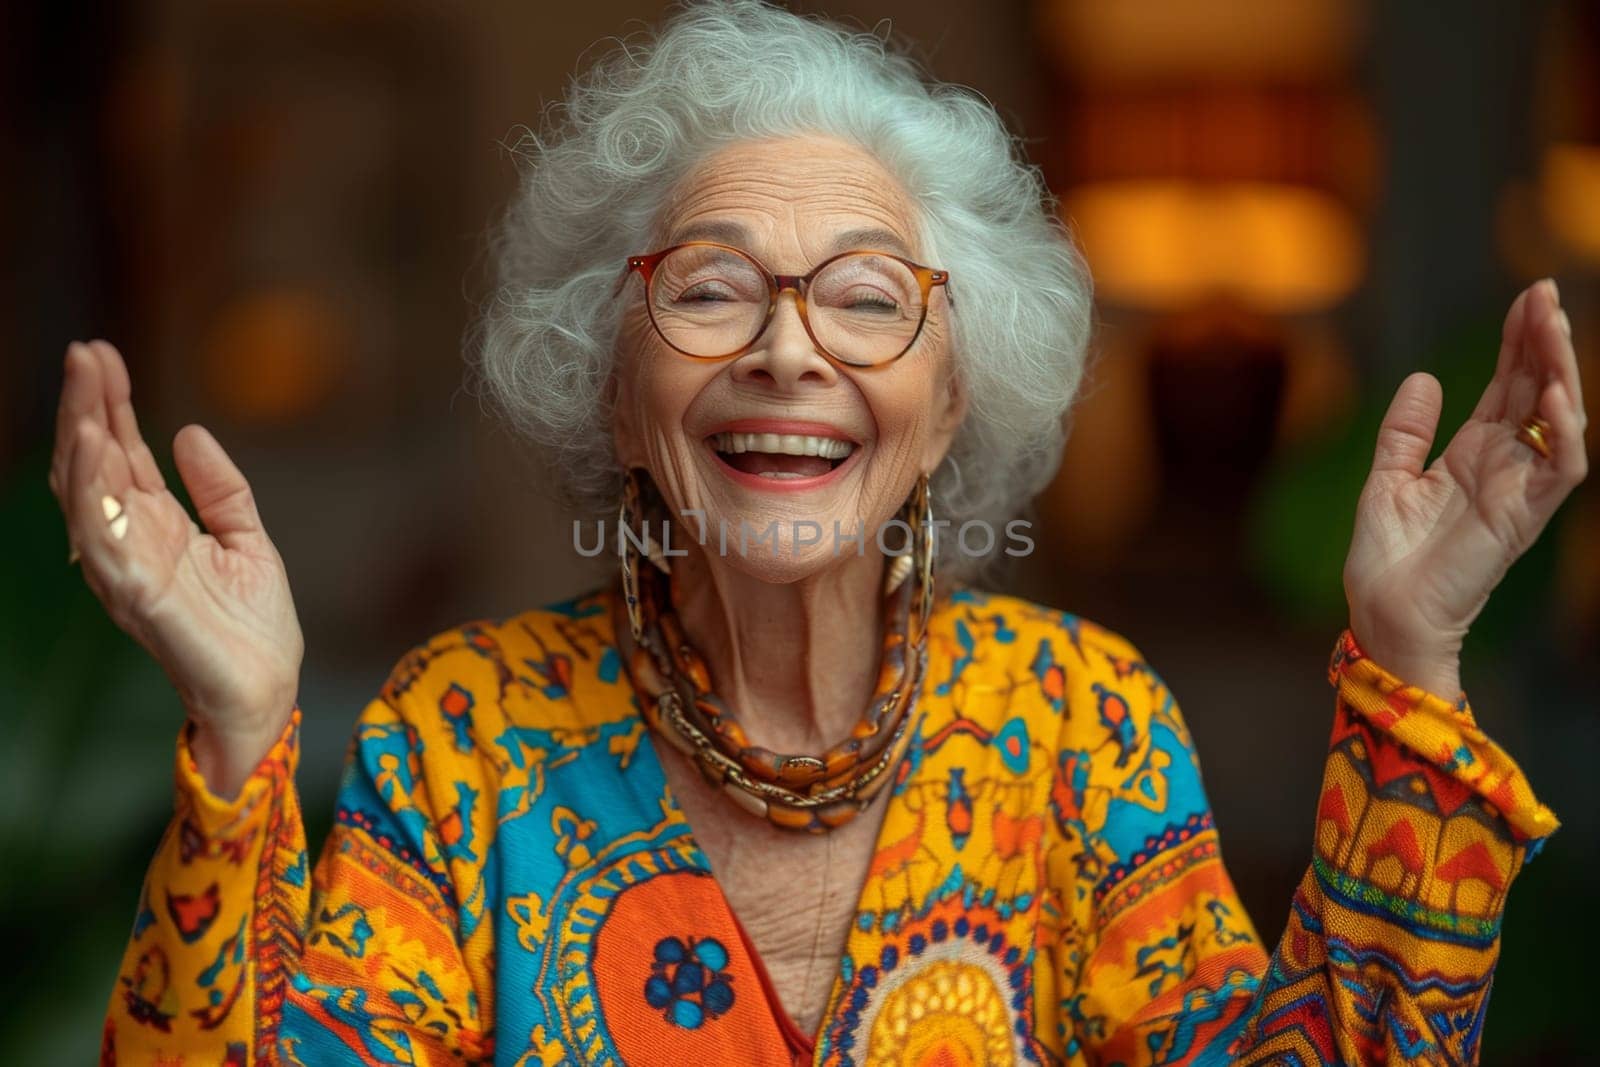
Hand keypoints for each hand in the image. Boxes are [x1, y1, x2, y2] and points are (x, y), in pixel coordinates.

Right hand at [49, 340, 304, 795]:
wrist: (269, 688)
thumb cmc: (253, 627)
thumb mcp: (248, 540)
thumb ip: (221, 490)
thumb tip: (189, 432)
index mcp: (156, 528)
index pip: (121, 456)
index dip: (109, 406)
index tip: (104, 354)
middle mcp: (131, 544)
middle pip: (95, 464)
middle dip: (88, 406)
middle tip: (86, 350)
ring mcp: (127, 569)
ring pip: (88, 493)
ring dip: (82, 436)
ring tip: (85, 384)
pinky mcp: (139, 594)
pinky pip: (105, 537)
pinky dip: (94, 491)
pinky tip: (94, 447)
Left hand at [1343, 279, 1587, 697]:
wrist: (1384, 613)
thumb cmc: (1385, 558)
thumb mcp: (1386, 479)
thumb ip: (1405, 431)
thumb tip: (1424, 377)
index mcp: (1472, 453)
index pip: (1508, 386)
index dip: (1519, 342)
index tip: (1528, 297)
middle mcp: (1503, 466)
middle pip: (1536, 390)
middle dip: (1544, 341)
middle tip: (1546, 292)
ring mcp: (1518, 490)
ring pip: (1557, 419)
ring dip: (1560, 371)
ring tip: (1552, 324)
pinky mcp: (1523, 518)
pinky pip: (1560, 471)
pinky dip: (1562, 433)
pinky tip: (1556, 396)